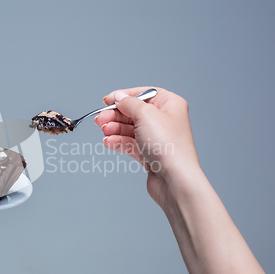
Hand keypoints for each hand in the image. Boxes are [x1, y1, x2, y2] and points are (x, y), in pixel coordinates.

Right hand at [94, 87, 199, 207]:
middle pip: (133, 113)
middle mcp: (165, 120)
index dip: (123, 96)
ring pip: (129, 129)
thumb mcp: (145, 115)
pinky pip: (130, 144)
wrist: (174, 179)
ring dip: (114, 129)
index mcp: (170, 104)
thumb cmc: (169, 146)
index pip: (142, 94)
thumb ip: (129, 103)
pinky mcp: (150, 154)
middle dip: (115, 116)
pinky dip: (118, 142)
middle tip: (100, 119)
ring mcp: (157, 138)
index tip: (107, 101)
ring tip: (104, 132)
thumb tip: (119, 97)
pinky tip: (108, 142)